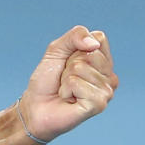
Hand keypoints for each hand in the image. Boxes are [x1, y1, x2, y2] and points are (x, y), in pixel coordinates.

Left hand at [20, 25, 117, 142]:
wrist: (35, 107)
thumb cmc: (47, 80)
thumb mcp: (56, 50)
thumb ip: (75, 36)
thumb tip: (93, 43)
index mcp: (104, 61)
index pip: (99, 38)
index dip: (77, 47)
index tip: (68, 61)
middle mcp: (109, 76)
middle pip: (90, 53)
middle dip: (70, 64)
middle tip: (65, 78)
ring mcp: (106, 91)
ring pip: (81, 68)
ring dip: (66, 79)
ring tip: (66, 90)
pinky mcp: (99, 104)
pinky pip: (77, 83)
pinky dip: (66, 89)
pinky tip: (68, 99)